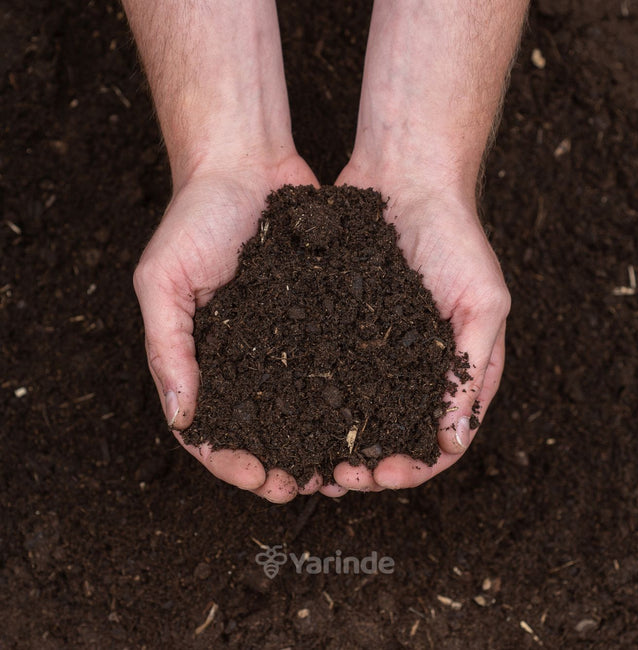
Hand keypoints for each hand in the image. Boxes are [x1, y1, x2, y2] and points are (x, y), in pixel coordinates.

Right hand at [133, 153, 346, 501]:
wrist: (244, 164)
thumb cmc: (194, 218)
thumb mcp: (163, 280)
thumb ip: (167, 347)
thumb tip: (183, 418)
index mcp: (201, 356)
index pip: (210, 428)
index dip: (232, 461)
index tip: (260, 480)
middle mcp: (243, 356)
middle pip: (260, 428)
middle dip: (280, 464)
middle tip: (306, 487)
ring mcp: (282, 339)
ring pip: (300, 407)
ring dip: (316, 443)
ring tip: (339, 468)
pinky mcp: (319, 317)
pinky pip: (331, 365)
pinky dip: (343, 397)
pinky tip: (364, 417)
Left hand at [331, 165, 509, 490]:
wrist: (408, 175)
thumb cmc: (456, 235)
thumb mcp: (482, 301)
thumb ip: (472, 369)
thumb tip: (454, 439)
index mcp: (455, 370)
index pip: (439, 440)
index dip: (413, 466)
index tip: (382, 476)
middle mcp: (414, 368)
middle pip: (391, 437)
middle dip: (366, 465)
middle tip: (337, 477)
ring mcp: (374, 349)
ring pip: (353, 413)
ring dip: (333, 443)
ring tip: (307, 461)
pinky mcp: (340, 326)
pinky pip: (325, 372)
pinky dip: (311, 401)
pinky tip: (287, 416)